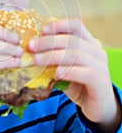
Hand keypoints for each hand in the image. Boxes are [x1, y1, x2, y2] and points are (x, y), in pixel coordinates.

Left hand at [28, 18, 120, 132]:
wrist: (97, 107)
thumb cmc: (78, 84)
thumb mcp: (63, 68)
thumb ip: (53, 59)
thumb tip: (30, 51)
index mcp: (88, 43)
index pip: (76, 26)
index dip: (58, 25)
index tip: (41, 30)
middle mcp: (97, 52)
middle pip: (72, 40)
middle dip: (48, 42)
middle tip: (30, 46)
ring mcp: (101, 67)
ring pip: (77, 55)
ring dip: (53, 56)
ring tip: (36, 60)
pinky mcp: (101, 82)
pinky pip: (86, 73)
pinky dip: (69, 71)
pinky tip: (56, 73)